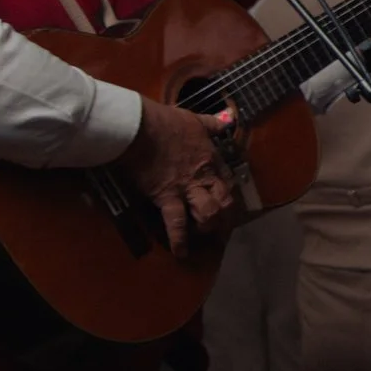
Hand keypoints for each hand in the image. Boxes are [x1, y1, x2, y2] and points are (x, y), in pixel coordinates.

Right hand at [122, 99, 237, 256]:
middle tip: (221, 227)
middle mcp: (203, 176)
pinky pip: (177, 222)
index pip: (228, 181)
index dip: (230, 194)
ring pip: (208, 213)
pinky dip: (179, 240)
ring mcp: (186, 188)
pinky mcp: (166, 197)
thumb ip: (213, 123)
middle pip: (224, 201)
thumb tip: (229, 118)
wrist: (141, 128)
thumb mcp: (195, 119)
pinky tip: (182, 253)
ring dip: (208, 226)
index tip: (229, 204)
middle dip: (225, 216)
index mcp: (211, 158)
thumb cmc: (166, 121)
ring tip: (203, 234)